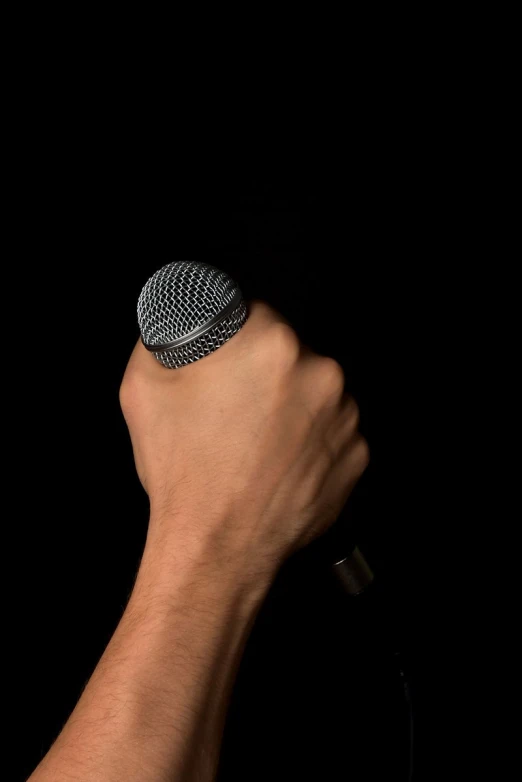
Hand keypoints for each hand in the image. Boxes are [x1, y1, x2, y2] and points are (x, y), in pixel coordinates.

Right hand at [120, 301, 368, 578]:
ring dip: (291, 407)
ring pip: (314, 392)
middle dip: (263, 374)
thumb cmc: (185, 471)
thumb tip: (179, 321)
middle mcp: (319, 372)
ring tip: (254, 443)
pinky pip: (332, 432)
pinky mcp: (356, 453)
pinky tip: (276, 462)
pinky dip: (309, 441)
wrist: (217, 547)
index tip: (225, 363)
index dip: (234, 338)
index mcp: (269, 344)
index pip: (256, 314)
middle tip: (232, 411)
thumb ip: (166, 336)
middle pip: (289, 353)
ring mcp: (344, 416)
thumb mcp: (144, 385)